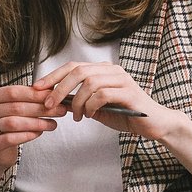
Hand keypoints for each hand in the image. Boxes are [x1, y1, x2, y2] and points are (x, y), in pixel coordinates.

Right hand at [0, 83, 61, 169]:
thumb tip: (54, 88)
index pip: (13, 92)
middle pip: (15, 107)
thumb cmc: (11, 124)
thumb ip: (31, 97)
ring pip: (12, 123)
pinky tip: (39, 133)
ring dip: (36, 123)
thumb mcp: (19, 107)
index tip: (54, 96)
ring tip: (52, 124)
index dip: (34, 94)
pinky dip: (27, 136)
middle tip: (60, 111)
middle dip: (40, 109)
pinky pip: (9, 139)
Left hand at [34, 61, 168, 136]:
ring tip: (78, 117)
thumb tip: (55, 100)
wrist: (153, 124)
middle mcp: (112, 71)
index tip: (37, 88)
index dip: (53, 76)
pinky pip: (102, 95)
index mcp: (103, 70)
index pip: (73, 66)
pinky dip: (91, 106)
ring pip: (89, 82)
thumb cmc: (125, 114)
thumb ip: (79, 102)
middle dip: (59, 88)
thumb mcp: (96, 108)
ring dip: (77, 102)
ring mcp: (122, 80)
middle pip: (78, 71)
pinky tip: (91, 116)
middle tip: (49, 104)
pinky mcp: (129, 93)